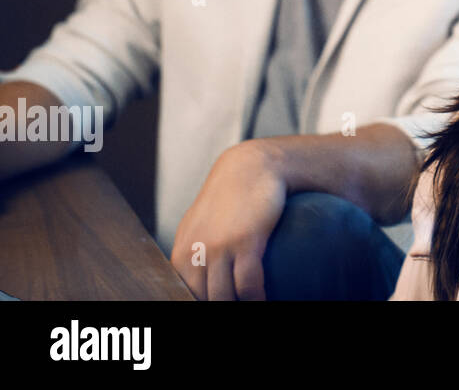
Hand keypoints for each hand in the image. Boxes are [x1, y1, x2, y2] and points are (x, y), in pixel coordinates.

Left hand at [170, 140, 286, 299]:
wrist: (252, 167)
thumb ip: (195, 252)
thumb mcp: (200, 225)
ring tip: (251, 305)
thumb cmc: (230, 197)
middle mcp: (195, 252)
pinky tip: (262, 299)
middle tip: (234, 306)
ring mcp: (219, 247)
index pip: (183, 294)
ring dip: (238, 305)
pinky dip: (255, 298)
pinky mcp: (245, 241)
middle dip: (218, 306)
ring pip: (223, 297)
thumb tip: (196, 280)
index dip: (197, 304)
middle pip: (203, 299)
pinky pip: (248, 284)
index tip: (214, 304)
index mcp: (182, 253)